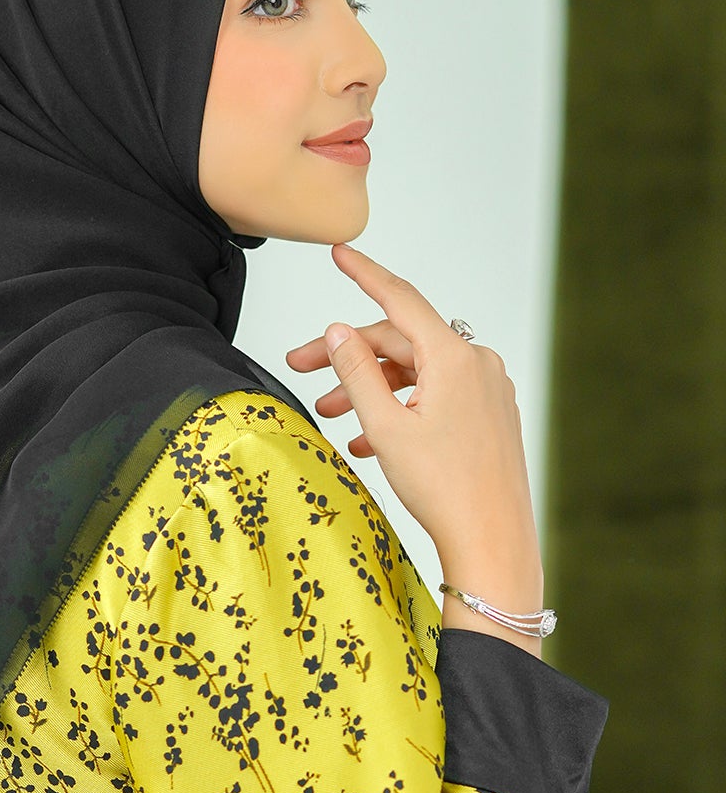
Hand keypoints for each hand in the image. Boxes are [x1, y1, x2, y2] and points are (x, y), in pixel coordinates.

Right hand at [285, 242, 541, 569]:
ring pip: (415, 372)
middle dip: (349, 357)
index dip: (364, 273)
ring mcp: (486, 390)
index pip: (399, 298)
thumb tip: (339, 330)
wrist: (492, 540)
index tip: (340, 252)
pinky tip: (369, 441)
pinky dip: (400, 409)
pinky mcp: (489, 416)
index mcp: (453, 357)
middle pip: (400, 343)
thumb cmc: (443, 488)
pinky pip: (436, 396)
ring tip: (331, 416)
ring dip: (371, 388)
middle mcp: (476, 364)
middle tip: (301, 369)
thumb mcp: (385, 427)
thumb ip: (357, 372)